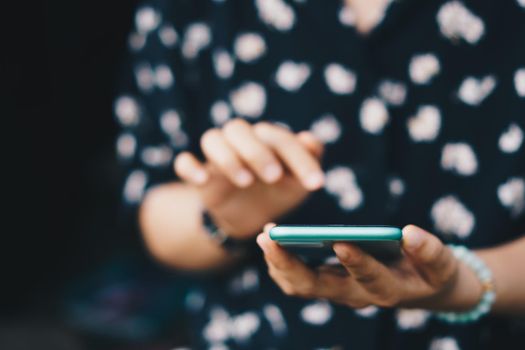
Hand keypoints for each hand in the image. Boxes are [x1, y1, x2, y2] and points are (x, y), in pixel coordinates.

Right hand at [173, 119, 324, 237]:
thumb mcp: (298, 183)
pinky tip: (201, 180)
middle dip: (258, 152)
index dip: (300, 158)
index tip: (316, 184)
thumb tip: (311, 140)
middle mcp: (240, 141)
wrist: (248, 215)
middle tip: (274, 177)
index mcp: (267, 139)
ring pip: (212, 139)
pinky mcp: (198, 173)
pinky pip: (184, 162)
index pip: (281, 139)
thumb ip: (308, 161)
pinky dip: (190, 167)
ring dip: (228, 157)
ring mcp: (217, 156)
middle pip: (240, 130)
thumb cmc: (277, 192)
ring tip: (246, 181)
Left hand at [257, 224, 484, 310]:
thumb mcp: (440, 263)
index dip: (357, 262)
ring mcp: (338, 291)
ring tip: (265, 235)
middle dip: (290, 264)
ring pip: (300, 286)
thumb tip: (410, 232)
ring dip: (279, 263)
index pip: (370, 279)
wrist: (420, 289)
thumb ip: (430, 251)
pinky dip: (281, 262)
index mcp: (387, 290)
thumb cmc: (430, 273)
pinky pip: (297, 280)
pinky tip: (272, 239)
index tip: (341, 240)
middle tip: (269, 238)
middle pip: (317, 287)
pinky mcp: (327, 284)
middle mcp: (355, 295)